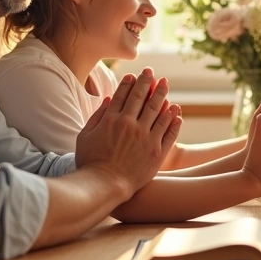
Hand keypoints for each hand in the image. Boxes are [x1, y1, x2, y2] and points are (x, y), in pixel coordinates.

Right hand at [75, 67, 181, 194]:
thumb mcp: (85, 136)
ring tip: (165, 84)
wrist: (105, 186)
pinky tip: (176, 111)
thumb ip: (96, 117)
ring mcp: (145, 137)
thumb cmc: (90, 163)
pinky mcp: (157, 151)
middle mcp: (130, 125)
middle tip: (152, 73)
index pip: (122, 95)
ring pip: (158, 110)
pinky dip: (173, 119)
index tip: (134, 75)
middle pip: (142, 97)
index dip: (130, 83)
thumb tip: (107, 99)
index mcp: (111, 120)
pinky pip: (168, 131)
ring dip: (162, 95)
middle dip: (148, 82)